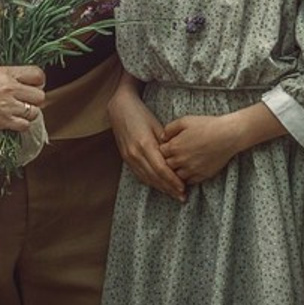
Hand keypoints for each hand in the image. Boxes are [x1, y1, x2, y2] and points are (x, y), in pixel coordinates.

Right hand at [0, 65, 45, 131]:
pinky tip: (16, 120)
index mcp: (9, 73)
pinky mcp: (3, 121)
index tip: (35, 84)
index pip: (38, 74)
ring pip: (34, 112)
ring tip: (22, 110)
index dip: (39, 80)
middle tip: (28, 99)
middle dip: (35, 98)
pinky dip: (23, 124)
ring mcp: (8, 106)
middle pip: (39, 95)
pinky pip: (24, 125)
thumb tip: (29, 81)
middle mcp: (11, 89)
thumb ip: (13, 75)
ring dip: (30, 112)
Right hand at [107, 83, 184, 200]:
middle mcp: (135, 153)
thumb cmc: (141, 113)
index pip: (161, 168)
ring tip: (173, 194)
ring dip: (161, 188)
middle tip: (182, 196)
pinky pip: (139, 175)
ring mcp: (128, 157)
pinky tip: (160, 186)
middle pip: (154, 177)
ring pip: (146, 178)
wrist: (120, 108)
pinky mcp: (125, 158)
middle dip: (169, 188)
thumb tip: (177, 158)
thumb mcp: (156, 125)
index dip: (172, 180)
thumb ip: (166, 143)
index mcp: (145, 144)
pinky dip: (151, 182)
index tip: (183, 188)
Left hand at [158, 114, 241, 185]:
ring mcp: (191, 170)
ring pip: (176, 176)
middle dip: (168, 161)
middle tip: (172, 156)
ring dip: (176, 171)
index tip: (167, 146)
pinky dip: (186, 178)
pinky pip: (189, 182)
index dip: (162, 149)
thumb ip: (170, 128)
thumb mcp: (185, 121)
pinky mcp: (202, 175)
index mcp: (175, 146)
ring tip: (181, 164)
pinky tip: (189, 170)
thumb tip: (162, 137)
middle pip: (166, 166)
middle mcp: (181, 160)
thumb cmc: (206, 125)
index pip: (160, 152)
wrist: (227, 135)